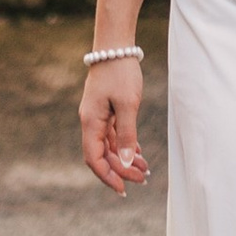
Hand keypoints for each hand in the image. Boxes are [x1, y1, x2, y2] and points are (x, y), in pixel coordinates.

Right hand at [80, 53, 149, 195]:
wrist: (116, 46)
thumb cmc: (120, 72)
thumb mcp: (127, 104)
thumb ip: (126, 134)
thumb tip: (125, 163)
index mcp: (91, 122)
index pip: (94, 158)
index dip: (107, 176)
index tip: (124, 188)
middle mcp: (91, 121)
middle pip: (102, 155)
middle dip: (121, 170)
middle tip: (143, 179)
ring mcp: (98, 116)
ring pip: (109, 146)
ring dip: (125, 160)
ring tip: (145, 170)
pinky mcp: (106, 110)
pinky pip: (113, 135)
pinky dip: (125, 146)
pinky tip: (138, 154)